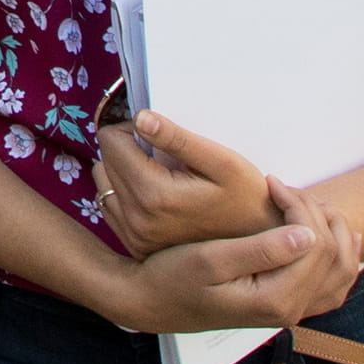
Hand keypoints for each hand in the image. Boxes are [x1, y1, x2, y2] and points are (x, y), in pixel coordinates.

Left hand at [93, 109, 280, 255]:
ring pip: (104, 183)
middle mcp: (136, 220)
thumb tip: (140, 118)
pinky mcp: (134, 246)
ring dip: (125, 172)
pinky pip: (111, 207)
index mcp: (153, 195)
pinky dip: (126, 195)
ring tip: (162, 176)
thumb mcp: (222, 161)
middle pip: (105, 161)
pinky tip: (157, 197)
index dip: (133, 128)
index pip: (110, 142)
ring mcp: (134, 237)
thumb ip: (178, 139)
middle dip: (130, 150)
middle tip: (167, 157)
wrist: (259, 242)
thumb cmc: (246, 196)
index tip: (161, 135)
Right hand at [104, 179, 363, 333]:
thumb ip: (260, 250)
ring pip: (342, 272)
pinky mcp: (286, 306)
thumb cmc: (171, 277)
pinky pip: (332, 287)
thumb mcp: (209, 260)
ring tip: (309, 206)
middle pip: (333, 254)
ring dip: (336, 233)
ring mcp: (291, 311)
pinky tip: (335, 239)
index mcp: (275, 299)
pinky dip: (340, 260)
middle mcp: (291, 311)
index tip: (271, 182)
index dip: (299, 206)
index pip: (314, 244)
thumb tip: (305, 235)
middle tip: (285, 189)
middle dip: (316, 213)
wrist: (152, 302)